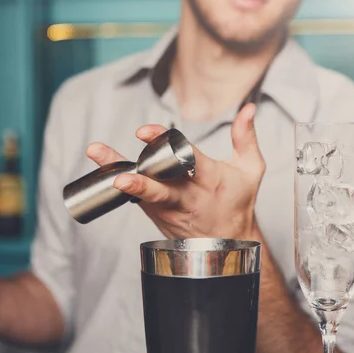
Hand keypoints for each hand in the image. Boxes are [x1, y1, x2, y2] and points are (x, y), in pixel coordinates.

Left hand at [86, 103, 264, 240]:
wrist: (228, 245)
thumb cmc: (237, 203)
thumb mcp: (250, 170)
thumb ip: (245, 137)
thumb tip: (248, 108)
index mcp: (210, 181)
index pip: (187, 160)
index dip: (166, 145)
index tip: (144, 132)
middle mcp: (187, 196)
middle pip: (161, 187)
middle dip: (141, 181)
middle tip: (121, 176)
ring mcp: (169, 208)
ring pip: (143, 194)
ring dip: (122, 181)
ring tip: (103, 166)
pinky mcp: (156, 214)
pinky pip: (136, 199)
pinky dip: (120, 187)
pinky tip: (103, 173)